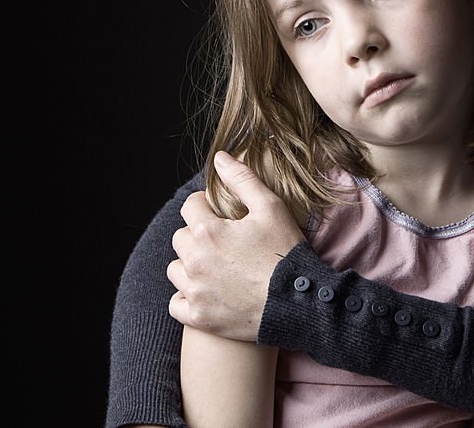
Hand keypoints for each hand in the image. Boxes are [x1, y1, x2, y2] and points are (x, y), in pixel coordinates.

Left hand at [167, 151, 303, 340]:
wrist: (297, 302)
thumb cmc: (285, 252)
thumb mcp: (271, 208)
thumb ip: (242, 179)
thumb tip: (220, 157)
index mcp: (208, 231)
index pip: (190, 206)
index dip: (207, 206)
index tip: (223, 215)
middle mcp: (194, 260)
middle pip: (181, 237)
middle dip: (198, 235)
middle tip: (225, 242)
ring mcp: (195, 291)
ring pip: (176, 269)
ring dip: (190, 265)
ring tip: (216, 266)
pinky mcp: (199, 316)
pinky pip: (177, 303)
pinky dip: (187, 297)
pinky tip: (207, 292)